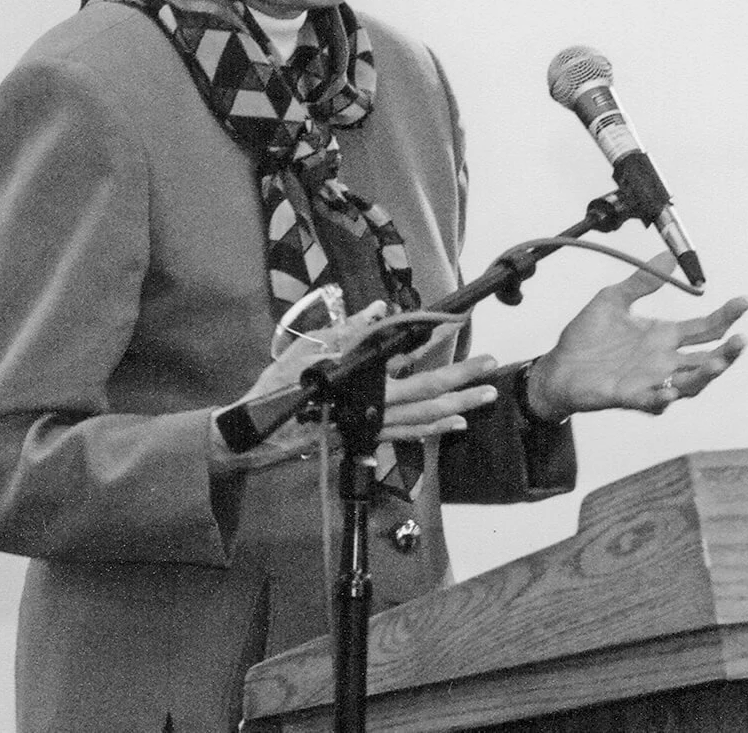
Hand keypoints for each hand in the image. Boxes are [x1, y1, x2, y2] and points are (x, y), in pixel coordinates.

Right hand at [211, 304, 500, 471]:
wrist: (256, 434)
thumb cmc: (278, 390)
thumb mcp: (309, 352)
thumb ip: (348, 332)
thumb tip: (379, 309)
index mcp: (362, 379)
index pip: (408, 355)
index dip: (436, 338)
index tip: (460, 321)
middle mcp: (373, 405)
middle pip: (427, 391)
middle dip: (461, 378)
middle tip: (491, 366)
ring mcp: (372, 424)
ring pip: (423, 417)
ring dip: (456, 406)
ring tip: (484, 397)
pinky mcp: (366, 437)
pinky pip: (406, 434)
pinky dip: (432, 429)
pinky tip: (453, 424)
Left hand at [526, 252, 747, 418]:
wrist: (558, 365)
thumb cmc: (587, 336)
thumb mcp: (614, 299)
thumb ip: (642, 281)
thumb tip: (669, 255)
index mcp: (664, 337)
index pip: (706, 328)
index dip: (727, 316)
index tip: (745, 301)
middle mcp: (664, 360)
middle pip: (707, 359)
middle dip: (728, 352)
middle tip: (742, 339)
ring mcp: (650, 380)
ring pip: (689, 383)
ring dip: (705, 375)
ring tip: (717, 363)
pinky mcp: (629, 396)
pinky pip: (652, 401)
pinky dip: (662, 397)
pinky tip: (670, 389)